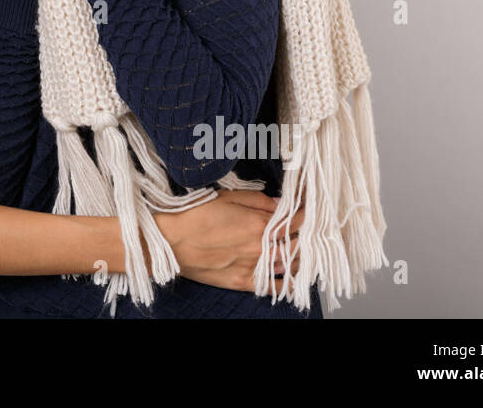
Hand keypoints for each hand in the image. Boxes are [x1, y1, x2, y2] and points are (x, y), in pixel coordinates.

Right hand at [152, 190, 304, 294]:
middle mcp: (260, 247)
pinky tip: (295, 277)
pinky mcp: (242, 282)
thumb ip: (257, 200)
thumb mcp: (226, 197)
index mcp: (257, 223)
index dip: (307, 214)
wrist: (169, 241)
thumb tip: (280, 204)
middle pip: (298, 244)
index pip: (296, 220)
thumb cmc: (194, 215)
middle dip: (308, 235)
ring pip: (290, 265)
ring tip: (306, 249)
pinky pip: (274, 286)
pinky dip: (288, 283)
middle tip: (313, 229)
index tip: (311, 209)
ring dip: (301, 256)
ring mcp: (252, 267)